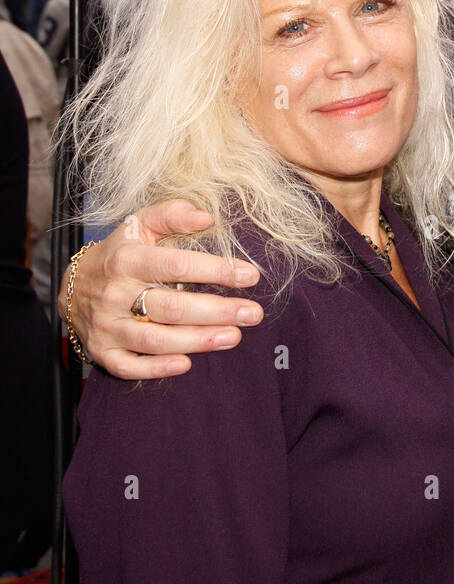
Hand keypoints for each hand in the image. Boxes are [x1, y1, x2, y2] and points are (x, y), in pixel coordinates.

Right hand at [59, 199, 262, 379]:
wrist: (71, 287)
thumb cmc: (119, 253)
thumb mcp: (140, 225)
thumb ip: (172, 215)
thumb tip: (206, 217)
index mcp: (128, 259)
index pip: (177, 265)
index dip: (216, 270)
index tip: (250, 275)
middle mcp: (116, 294)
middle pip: (172, 308)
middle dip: (217, 312)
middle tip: (253, 313)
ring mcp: (108, 326)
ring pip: (156, 340)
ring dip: (198, 341)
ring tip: (234, 337)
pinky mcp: (103, 352)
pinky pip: (129, 367)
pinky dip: (157, 369)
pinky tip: (187, 364)